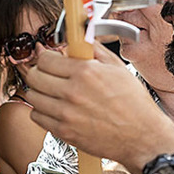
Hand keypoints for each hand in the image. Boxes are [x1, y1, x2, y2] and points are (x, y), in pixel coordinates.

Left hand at [24, 43, 173, 172]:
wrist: (141, 136)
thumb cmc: (133, 103)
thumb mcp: (117, 67)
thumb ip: (92, 49)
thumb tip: (77, 37)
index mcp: (86, 72)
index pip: (45, 59)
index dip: (46, 57)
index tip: (50, 59)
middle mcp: (72, 92)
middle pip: (33, 76)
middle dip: (38, 72)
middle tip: (47, 74)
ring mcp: (65, 114)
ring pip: (32, 96)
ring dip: (38, 91)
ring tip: (51, 91)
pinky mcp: (63, 132)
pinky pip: (37, 116)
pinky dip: (41, 110)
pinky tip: (54, 108)